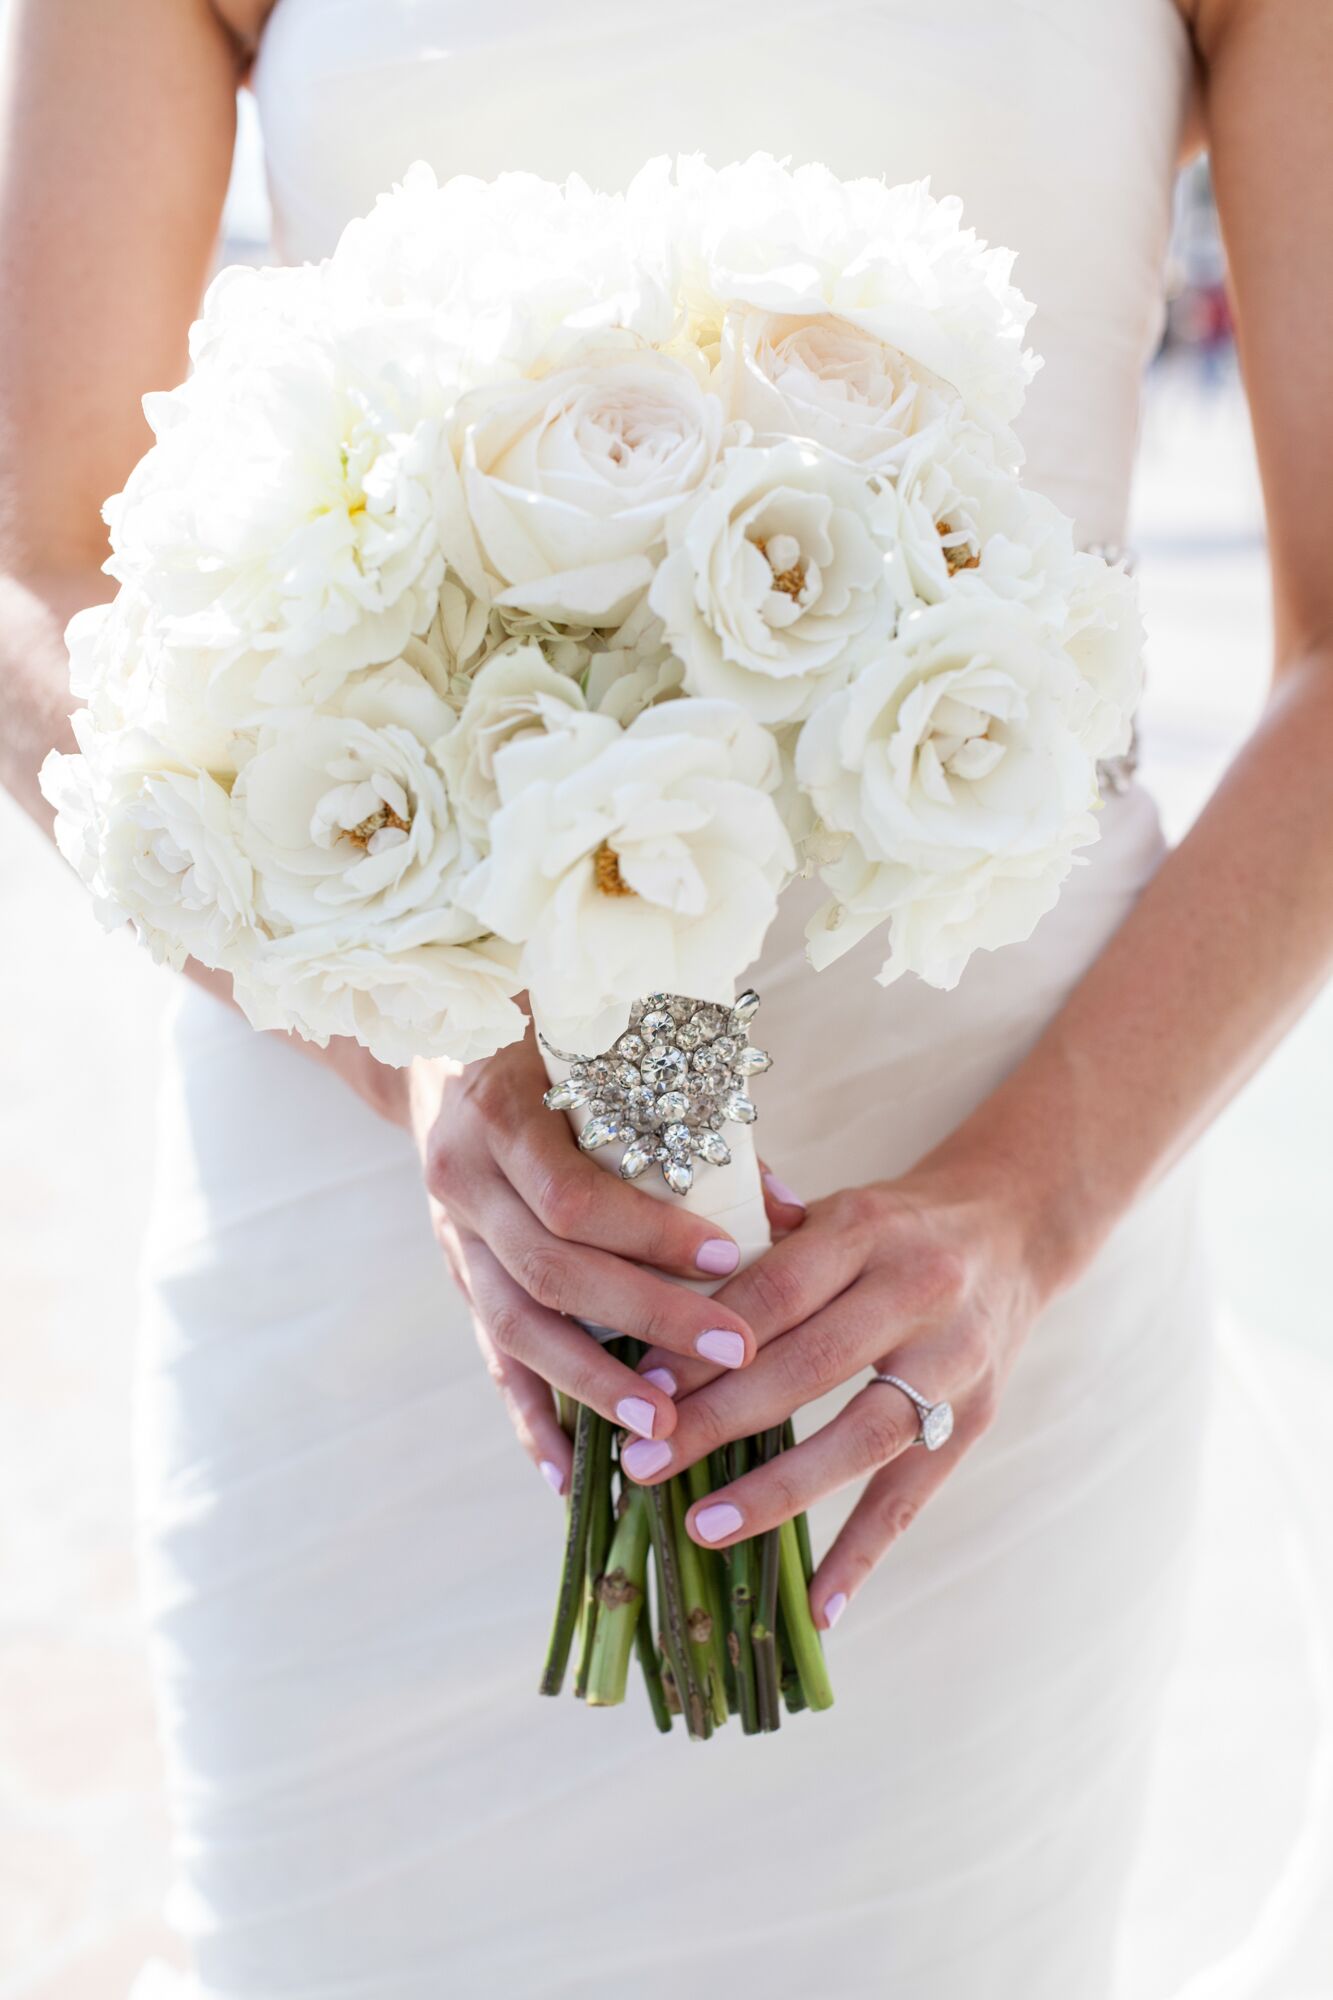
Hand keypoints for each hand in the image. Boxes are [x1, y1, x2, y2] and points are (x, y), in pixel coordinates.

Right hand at [408, 1028, 805, 1495]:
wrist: (437, 1051)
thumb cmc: (546, 1048)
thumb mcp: (605, 1060)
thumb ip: (690, 1130)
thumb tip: (789, 1212)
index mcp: (499, 1117)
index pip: (574, 1197)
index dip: (650, 1234)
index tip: (730, 1257)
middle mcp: (464, 1182)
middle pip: (552, 1271)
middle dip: (647, 1318)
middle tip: (731, 1352)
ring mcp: (453, 1237)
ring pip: (516, 1326)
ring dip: (592, 1385)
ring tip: (665, 1426)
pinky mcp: (458, 1278)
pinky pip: (491, 1359)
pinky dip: (531, 1419)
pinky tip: (572, 1476)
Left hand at [620, 1161, 1048, 1627]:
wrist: (1016, 1226)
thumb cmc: (892, 1226)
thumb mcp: (832, 1209)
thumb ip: (757, 1247)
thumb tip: (654, 1304)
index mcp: (865, 1228)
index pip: (775, 1290)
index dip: (707, 1343)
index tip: (640, 1389)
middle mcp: (917, 1290)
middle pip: (809, 1365)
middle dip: (719, 1419)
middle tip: (645, 1464)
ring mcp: (954, 1360)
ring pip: (862, 1435)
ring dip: (778, 1490)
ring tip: (704, 1527)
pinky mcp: (977, 1417)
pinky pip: (913, 1494)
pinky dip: (863, 1553)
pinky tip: (816, 1607)